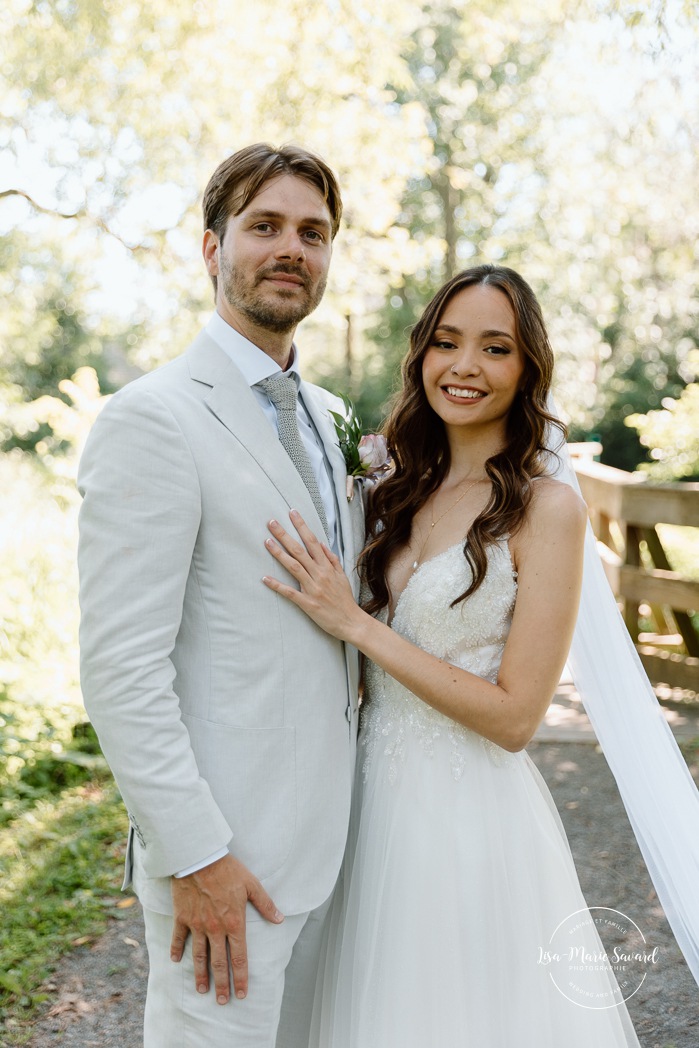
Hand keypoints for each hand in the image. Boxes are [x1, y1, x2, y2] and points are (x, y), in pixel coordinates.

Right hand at [170, 852, 282, 1004]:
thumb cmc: (227, 869)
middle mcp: (215, 929)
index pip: (239, 958)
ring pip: (198, 956)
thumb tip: (279, 919)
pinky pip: (178, 938)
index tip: (242, 994)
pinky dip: (176, 951)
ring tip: (202, 989)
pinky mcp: (182, 917)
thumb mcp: (251, 884)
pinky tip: (176, 961)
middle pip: (219, 963)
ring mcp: (196, 925)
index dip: (241, 978)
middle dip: (221, 984)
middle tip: (221, 1001)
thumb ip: (265, 904)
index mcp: (234, 922)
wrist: (199, 857)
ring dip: (200, 974)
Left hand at [263, 510, 365, 641]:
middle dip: (285, 535)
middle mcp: (320, 574)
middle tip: (271, 522)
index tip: (292, 513)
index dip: (302, 527)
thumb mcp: (342, 576)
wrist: (351, 622)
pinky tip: (265, 578)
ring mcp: (313, 588)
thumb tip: (322, 544)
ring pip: (294, 567)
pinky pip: (290, 592)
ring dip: (279, 554)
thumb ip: (332, 560)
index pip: (312, 541)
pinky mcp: (307, 603)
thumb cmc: (345, 600)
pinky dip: (277, 585)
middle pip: (300, 550)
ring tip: (267, 541)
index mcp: (327, 567)